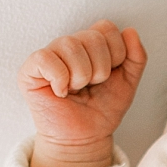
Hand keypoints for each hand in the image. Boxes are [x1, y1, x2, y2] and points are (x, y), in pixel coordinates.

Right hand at [18, 20, 146, 166]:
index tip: (109, 76)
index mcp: (90, 44)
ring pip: (70, 45)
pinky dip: (60, 79)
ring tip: (76, 90)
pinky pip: (46, 58)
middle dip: (100, 70)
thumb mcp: (129, 83)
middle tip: (91, 86)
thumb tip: (130, 31)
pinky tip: (61, 92)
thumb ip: (136, 57)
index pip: (106, 28)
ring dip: (81, 76)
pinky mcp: (30, 70)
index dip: (115, 54)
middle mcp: (69, 45)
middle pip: (91, 37)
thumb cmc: (102, 109)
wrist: (85, 138)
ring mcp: (49, 56)